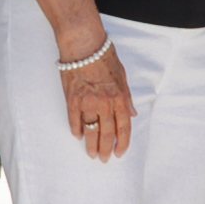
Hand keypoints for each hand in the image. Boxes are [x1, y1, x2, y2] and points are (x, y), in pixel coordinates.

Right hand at [55, 26, 135, 160]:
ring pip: (90, 130)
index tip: (119, 153)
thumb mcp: (123, 76)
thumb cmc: (104, 56)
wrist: (84, 44)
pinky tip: (78, 136)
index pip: (123, 127)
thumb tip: (132, 114)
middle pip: (106, 133)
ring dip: (91, 144)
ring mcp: (87, 102)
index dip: (122, 143)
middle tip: (104, 159)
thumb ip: (127, 97)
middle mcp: (105, 103)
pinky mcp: (72, 99)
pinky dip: (76, 129)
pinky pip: (74, 120)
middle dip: (106, 149)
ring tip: (91, 154)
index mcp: (119, 98)